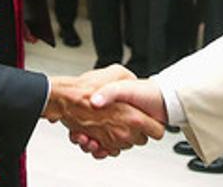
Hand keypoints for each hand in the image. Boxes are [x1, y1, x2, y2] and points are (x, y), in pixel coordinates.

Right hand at [45, 66, 164, 157]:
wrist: (64, 98)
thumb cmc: (87, 88)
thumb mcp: (116, 72)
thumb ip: (129, 78)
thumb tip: (133, 79)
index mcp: (134, 117)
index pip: (157, 132)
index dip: (154, 125)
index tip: (149, 120)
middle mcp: (124, 133)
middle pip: (140, 140)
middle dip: (135, 131)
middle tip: (128, 119)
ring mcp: (111, 140)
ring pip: (124, 146)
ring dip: (118, 137)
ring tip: (110, 123)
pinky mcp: (98, 143)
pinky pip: (108, 150)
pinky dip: (105, 144)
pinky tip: (101, 132)